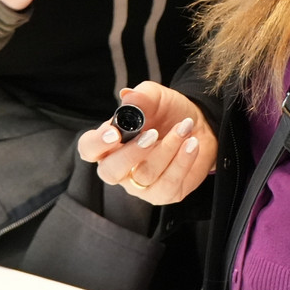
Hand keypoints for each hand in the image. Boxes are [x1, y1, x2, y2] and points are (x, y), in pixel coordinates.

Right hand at [76, 81, 215, 204]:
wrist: (200, 125)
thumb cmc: (168, 112)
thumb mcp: (156, 97)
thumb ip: (141, 96)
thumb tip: (128, 96)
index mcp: (109, 143)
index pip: (89, 149)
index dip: (96, 144)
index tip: (114, 133)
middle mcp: (120, 168)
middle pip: (110, 172)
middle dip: (131, 154)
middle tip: (153, 134)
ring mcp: (140, 185)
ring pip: (145, 176)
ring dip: (168, 149)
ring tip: (184, 127)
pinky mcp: (164, 194)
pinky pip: (169, 184)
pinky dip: (183, 160)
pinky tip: (191, 143)